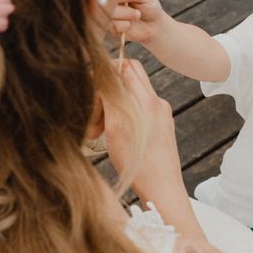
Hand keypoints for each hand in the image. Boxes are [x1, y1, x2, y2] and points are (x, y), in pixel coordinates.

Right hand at [102, 59, 183, 196]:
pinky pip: (141, 108)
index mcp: (144, 98)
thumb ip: (111, 96)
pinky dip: (125, 115)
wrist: (162, 188)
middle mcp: (155, 100)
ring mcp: (161, 111)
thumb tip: (101, 73)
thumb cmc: (138, 164)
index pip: (123, 64)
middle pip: (128, 76)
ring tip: (99, 130)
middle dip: (107, 88)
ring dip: (113, 104)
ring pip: (132, 94)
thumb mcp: (115, 127)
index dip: (103, 72)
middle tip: (95, 113)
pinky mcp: (163, 122)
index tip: (89, 88)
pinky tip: (115, 135)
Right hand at [111, 0, 165, 43]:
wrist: (155, 26)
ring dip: (127, 12)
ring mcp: (110, 14)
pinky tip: (130, 25)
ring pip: (111, 11)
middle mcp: (111, 1)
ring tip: (138, 14)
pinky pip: (114, 25)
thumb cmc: (150, 7)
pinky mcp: (112, 28)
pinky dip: (125, 24)